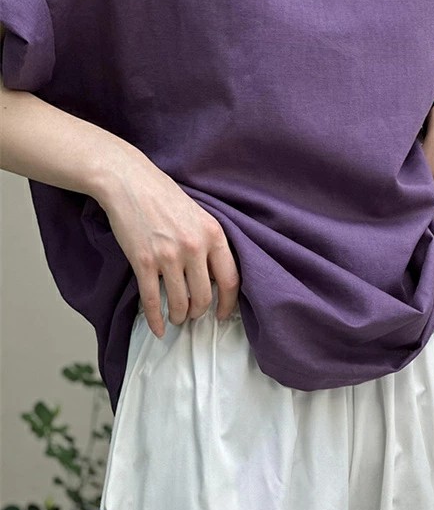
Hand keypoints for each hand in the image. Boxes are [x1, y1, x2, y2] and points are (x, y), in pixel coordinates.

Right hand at [94, 154, 239, 338]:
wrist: (128, 181)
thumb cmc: (163, 196)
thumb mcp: (199, 215)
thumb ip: (210, 243)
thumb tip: (215, 277)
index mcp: (213, 235)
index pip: (230, 280)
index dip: (228, 303)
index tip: (223, 314)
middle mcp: (194, 247)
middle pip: (204, 297)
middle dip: (199, 313)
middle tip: (194, 315)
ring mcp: (168, 256)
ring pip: (180, 302)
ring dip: (179, 317)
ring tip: (177, 319)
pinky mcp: (143, 262)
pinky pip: (152, 301)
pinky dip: (156, 319)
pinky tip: (158, 329)